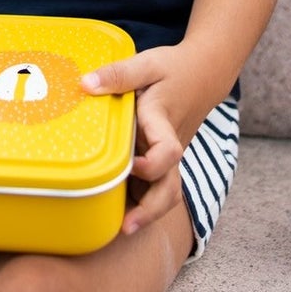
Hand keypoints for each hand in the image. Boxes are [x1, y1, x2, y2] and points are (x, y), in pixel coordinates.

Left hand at [81, 47, 190, 235]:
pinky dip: (142, 199)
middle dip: (151, 209)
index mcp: (163, 122)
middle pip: (170, 186)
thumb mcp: (147, 63)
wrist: (205, 73)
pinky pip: (155, 184)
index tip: (132, 165)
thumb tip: (85, 84)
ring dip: (146, 211)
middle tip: (126, 227)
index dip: (152, 165)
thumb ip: (118, 74)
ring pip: (165, 191)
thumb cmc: (174, 69)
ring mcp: (168, 156)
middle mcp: (169, 145)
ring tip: (119, 228)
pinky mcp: (162, 158)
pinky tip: (118, 210)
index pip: (168, 151)